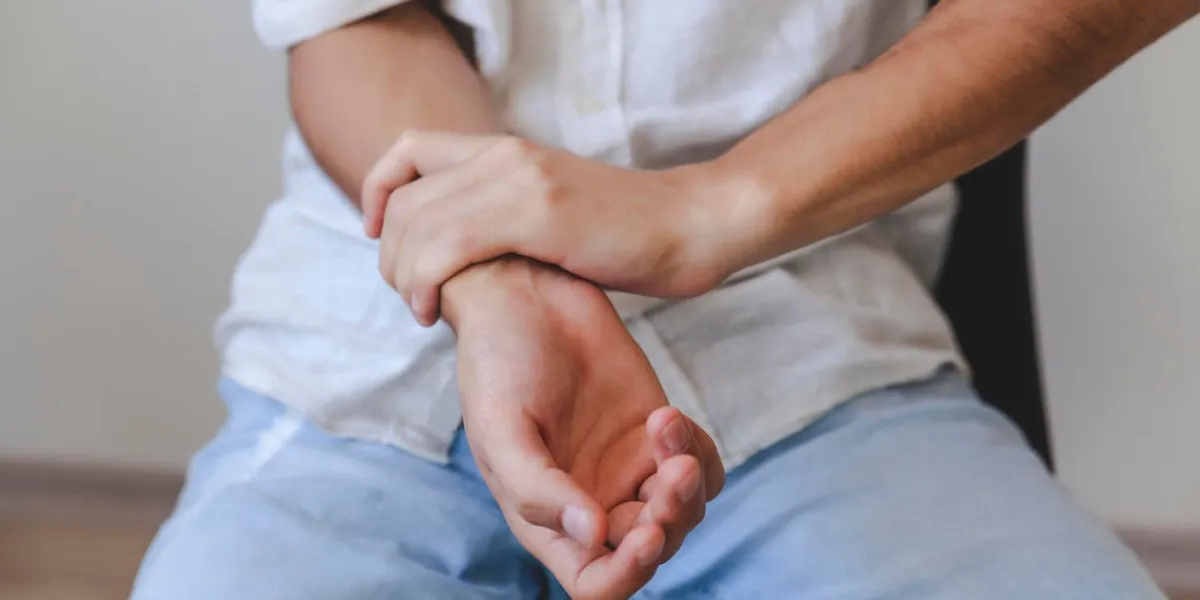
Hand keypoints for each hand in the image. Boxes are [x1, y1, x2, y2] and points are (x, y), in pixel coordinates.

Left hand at [364, 131, 751, 325]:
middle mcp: (505, 155)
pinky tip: (437, 311)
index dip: (379, 192)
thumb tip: (460, 257)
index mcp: (507, 151)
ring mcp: (520, 180)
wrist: (694, 226)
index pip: (408, 150)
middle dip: (389, 254)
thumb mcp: (555, 214)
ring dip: (403, 274)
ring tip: (424, 310)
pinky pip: (447, 242)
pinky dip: (424, 280)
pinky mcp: (537, 212)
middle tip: (412, 296)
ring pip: (416, 221)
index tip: (385, 240)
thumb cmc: (632, 235)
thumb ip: (506, 219)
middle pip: (403, 195)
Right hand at [443, 259, 724, 599]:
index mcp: (548, 520)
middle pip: (652, 549)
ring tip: (665, 425)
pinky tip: (666, 416)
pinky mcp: (657, 433)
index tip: (646, 532)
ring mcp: (629, 469)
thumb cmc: (496, 362)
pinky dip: (698, 448)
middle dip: (669, 517)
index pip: (597, 582)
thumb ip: (537, 488)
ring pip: (686, 511)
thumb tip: (592, 534)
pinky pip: (702, 466)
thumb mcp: (500, 427)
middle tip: (671, 468)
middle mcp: (593, 504)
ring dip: (688, 483)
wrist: (524, 296)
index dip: (627, 573)